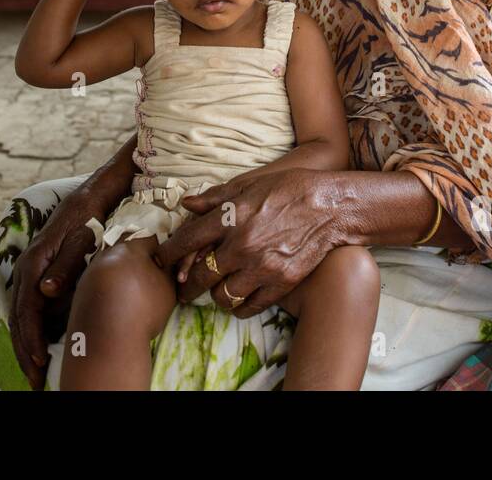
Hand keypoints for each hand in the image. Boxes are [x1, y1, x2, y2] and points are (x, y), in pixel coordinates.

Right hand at [8, 186, 111, 389]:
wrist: (89, 197)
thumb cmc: (89, 218)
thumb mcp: (81, 239)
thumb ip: (64, 265)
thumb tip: (45, 292)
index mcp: (34, 263)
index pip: (26, 310)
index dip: (31, 339)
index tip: (39, 363)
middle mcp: (26, 269)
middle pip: (18, 318)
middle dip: (25, 350)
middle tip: (36, 379)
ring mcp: (30, 272)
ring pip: (20, 315)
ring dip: (26, 344)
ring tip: (37, 369)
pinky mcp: (38, 274)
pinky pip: (30, 307)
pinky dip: (33, 330)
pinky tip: (43, 346)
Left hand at [154, 168, 341, 318]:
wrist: (330, 206)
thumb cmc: (289, 189)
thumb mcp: (249, 184)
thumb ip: (215, 197)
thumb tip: (186, 204)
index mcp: (230, 217)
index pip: (187, 241)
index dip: (169, 254)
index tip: (161, 261)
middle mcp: (242, 245)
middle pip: (200, 275)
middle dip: (186, 286)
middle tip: (182, 290)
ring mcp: (262, 267)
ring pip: (222, 296)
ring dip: (214, 296)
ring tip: (214, 293)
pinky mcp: (280, 283)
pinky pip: (249, 306)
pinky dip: (239, 307)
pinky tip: (238, 300)